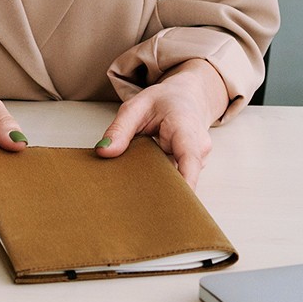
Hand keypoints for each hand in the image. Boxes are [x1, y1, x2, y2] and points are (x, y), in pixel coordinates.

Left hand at [93, 59, 228, 187]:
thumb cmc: (164, 100)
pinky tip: (147, 173)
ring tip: (137, 177)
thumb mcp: (136, 106)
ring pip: (177, 181)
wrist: (188, 97)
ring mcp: (199, 160)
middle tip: (129, 194)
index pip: (189, 161)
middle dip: (157, 189)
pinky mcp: (193, 168)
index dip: (183, 184)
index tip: (171, 204)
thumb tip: (103, 152)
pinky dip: (160, 179)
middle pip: (181, 178)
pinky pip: (177, 179)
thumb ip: (119, 129)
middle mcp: (198, 148)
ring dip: (157, 183)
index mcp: (186, 129)